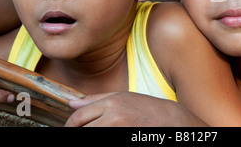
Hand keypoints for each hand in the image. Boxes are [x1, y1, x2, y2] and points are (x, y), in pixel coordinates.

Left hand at [65, 92, 206, 126]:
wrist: (172, 121)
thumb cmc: (147, 109)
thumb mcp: (123, 97)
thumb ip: (96, 99)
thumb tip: (71, 103)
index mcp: (112, 103)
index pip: (78, 117)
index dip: (69, 126)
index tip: (69, 129)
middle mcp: (114, 117)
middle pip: (82, 130)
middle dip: (76, 133)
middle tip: (78, 132)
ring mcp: (119, 131)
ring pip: (91, 136)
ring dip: (88, 135)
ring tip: (97, 131)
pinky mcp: (125, 140)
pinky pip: (105, 142)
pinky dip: (102, 139)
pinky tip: (108, 135)